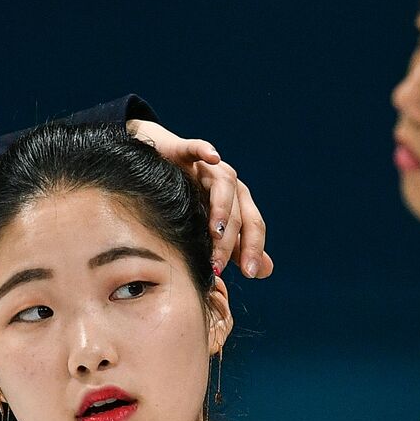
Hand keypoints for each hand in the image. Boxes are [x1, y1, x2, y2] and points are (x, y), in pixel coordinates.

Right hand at [126, 119, 273, 278]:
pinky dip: (205, 149)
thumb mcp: (212, 227)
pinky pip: (195, 147)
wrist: (155, 162)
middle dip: (230, 241)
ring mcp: (206, 166)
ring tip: (215, 232)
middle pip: (238, 211)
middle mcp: (227, 183)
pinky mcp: (181, 150)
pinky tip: (212, 155)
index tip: (250, 274)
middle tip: (218, 265)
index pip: (253, 225)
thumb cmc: (186, 198)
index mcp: (237, 202)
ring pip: (223, 184)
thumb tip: (264, 271)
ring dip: (221, 208)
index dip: (254, 249)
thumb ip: (237, 249)